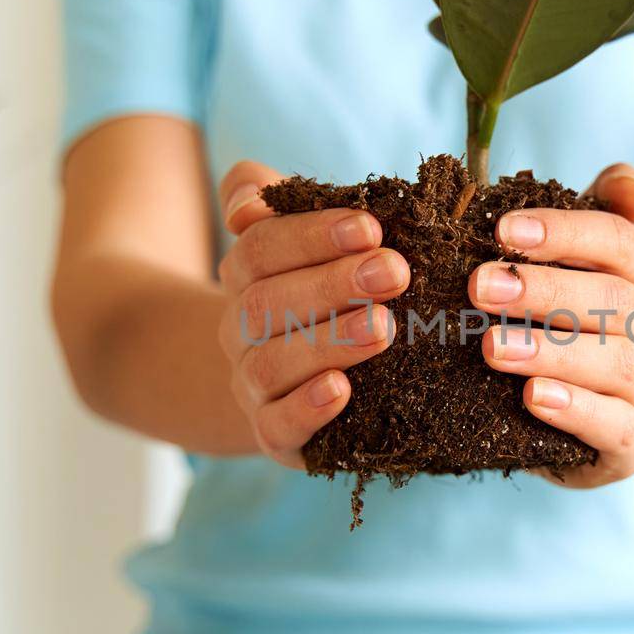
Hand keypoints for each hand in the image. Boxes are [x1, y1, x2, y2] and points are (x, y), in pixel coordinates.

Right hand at [216, 160, 409, 466]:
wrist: (281, 382)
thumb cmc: (310, 295)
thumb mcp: (290, 238)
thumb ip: (265, 199)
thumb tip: (244, 203)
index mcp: (244, 275)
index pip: (262, 246)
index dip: (314, 235)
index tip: (371, 227)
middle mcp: (238, 329)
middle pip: (267, 303)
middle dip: (333, 284)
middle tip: (395, 272)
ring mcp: (251, 384)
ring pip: (271, 363)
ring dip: (330, 342)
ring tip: (383, 327)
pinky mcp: (272, 434)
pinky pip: (276, 425)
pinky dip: (307, 408)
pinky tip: (342, 390)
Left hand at [468, 162, 633, 487]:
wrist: (605, 415)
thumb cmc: (574, 327)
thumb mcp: (578, 269)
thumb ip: (596, 215)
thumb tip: (629, 185)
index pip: (618, 240)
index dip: (564, 232)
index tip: (503, 229)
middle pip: (615, 300)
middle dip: (545, 290)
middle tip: (479, 287)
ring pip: (617, 364)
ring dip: (552, 351)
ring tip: (493, 348)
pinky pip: (618, 428)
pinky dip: (576, 411)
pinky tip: (533, 398)